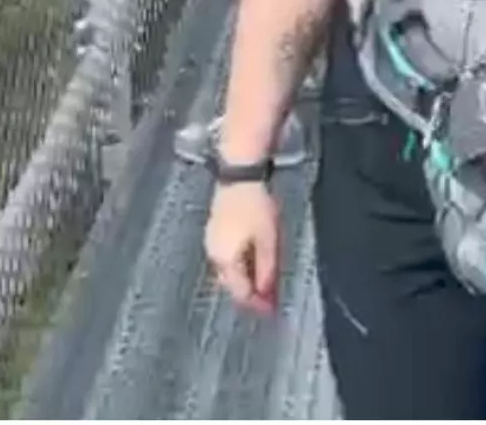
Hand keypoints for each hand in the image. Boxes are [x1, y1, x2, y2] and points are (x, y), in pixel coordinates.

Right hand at [205, 182, 279, 314]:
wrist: (240, 173)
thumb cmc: (256, 206)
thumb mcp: (268, 239)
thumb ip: (267, 270)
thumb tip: (266, 296)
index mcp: (225, 261)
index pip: (240, 293)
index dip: (257, 305)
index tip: (273, 312)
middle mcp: (214, 255)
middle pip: (233, 284)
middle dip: (251, 293)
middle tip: (271, 299)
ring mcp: (212, 241)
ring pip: (229, 270)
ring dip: (246, 278)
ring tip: (265, 281)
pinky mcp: (215, 229)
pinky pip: (228, 256)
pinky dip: (241, 263)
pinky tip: (253, 259)